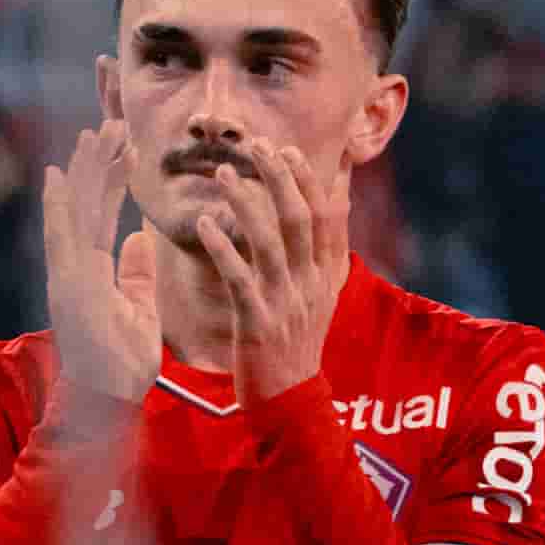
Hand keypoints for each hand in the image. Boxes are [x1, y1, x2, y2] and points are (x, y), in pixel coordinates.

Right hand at [42, 120, 159, 402]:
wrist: (109, 403)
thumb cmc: (123, 363)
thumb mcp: (140, 308)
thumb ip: (137, 273)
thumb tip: (140, 238)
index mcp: (94, 270)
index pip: (105, 215)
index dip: (113, 180)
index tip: (126, 146)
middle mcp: (76, 267)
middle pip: (88, 205)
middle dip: (99, 163)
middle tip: (112, 123)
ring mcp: (69, 276)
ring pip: (77, 212)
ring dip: (85, 172)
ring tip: (97, 133)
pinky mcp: (67, 287)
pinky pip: (63, 241)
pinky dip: (59, 207)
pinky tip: (60, 175)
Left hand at [194, 139, 350, 405]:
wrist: (291, 399)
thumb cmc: (299, 338)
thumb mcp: (324, 290)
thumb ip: (328, 243)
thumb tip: (339, 192)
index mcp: (328, 274)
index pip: (328, 216)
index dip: (309, 179)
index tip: (288, 148)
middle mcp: (311, 283)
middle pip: (299, 219)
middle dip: (279, 177)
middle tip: (255, 145)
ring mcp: (286, 303)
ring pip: (268, 241)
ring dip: (245, 202)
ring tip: (222, 173)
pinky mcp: (257, 323)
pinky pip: (239, 278)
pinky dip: (222, 247)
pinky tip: (204, 225)